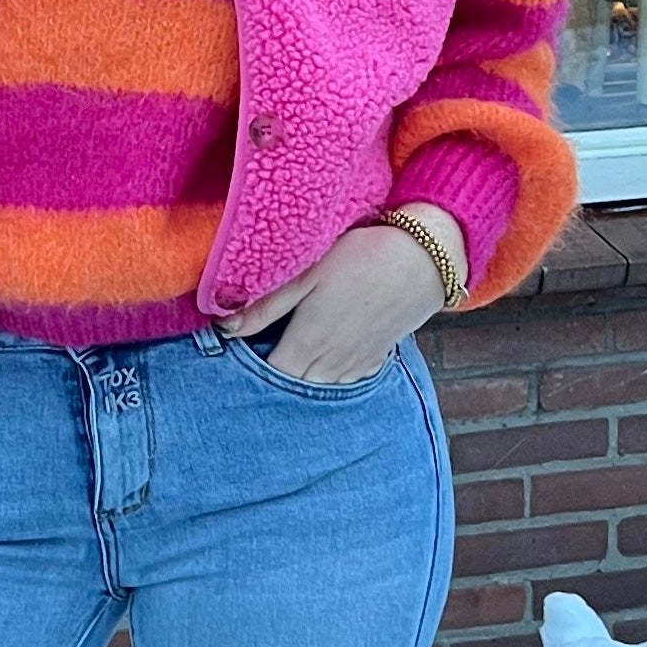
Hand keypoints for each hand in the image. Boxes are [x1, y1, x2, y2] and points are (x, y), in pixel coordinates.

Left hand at [217, 204, 465, 383]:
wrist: (421, 261)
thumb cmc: (360, 258)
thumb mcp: (307, 273)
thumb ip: (266, 306)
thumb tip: (225, 329)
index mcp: (306, 344)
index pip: (267, 377)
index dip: (248, 371)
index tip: (235, 357)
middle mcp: (330, 364)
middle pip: (291, 387)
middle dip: (271, 379)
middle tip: (256, 359)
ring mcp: (355, 366)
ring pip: (318, 388)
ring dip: (300, 380)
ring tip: (287, 358)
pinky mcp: (375, 360)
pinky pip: (344, 382)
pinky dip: (328, 378)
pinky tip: (322, 359)